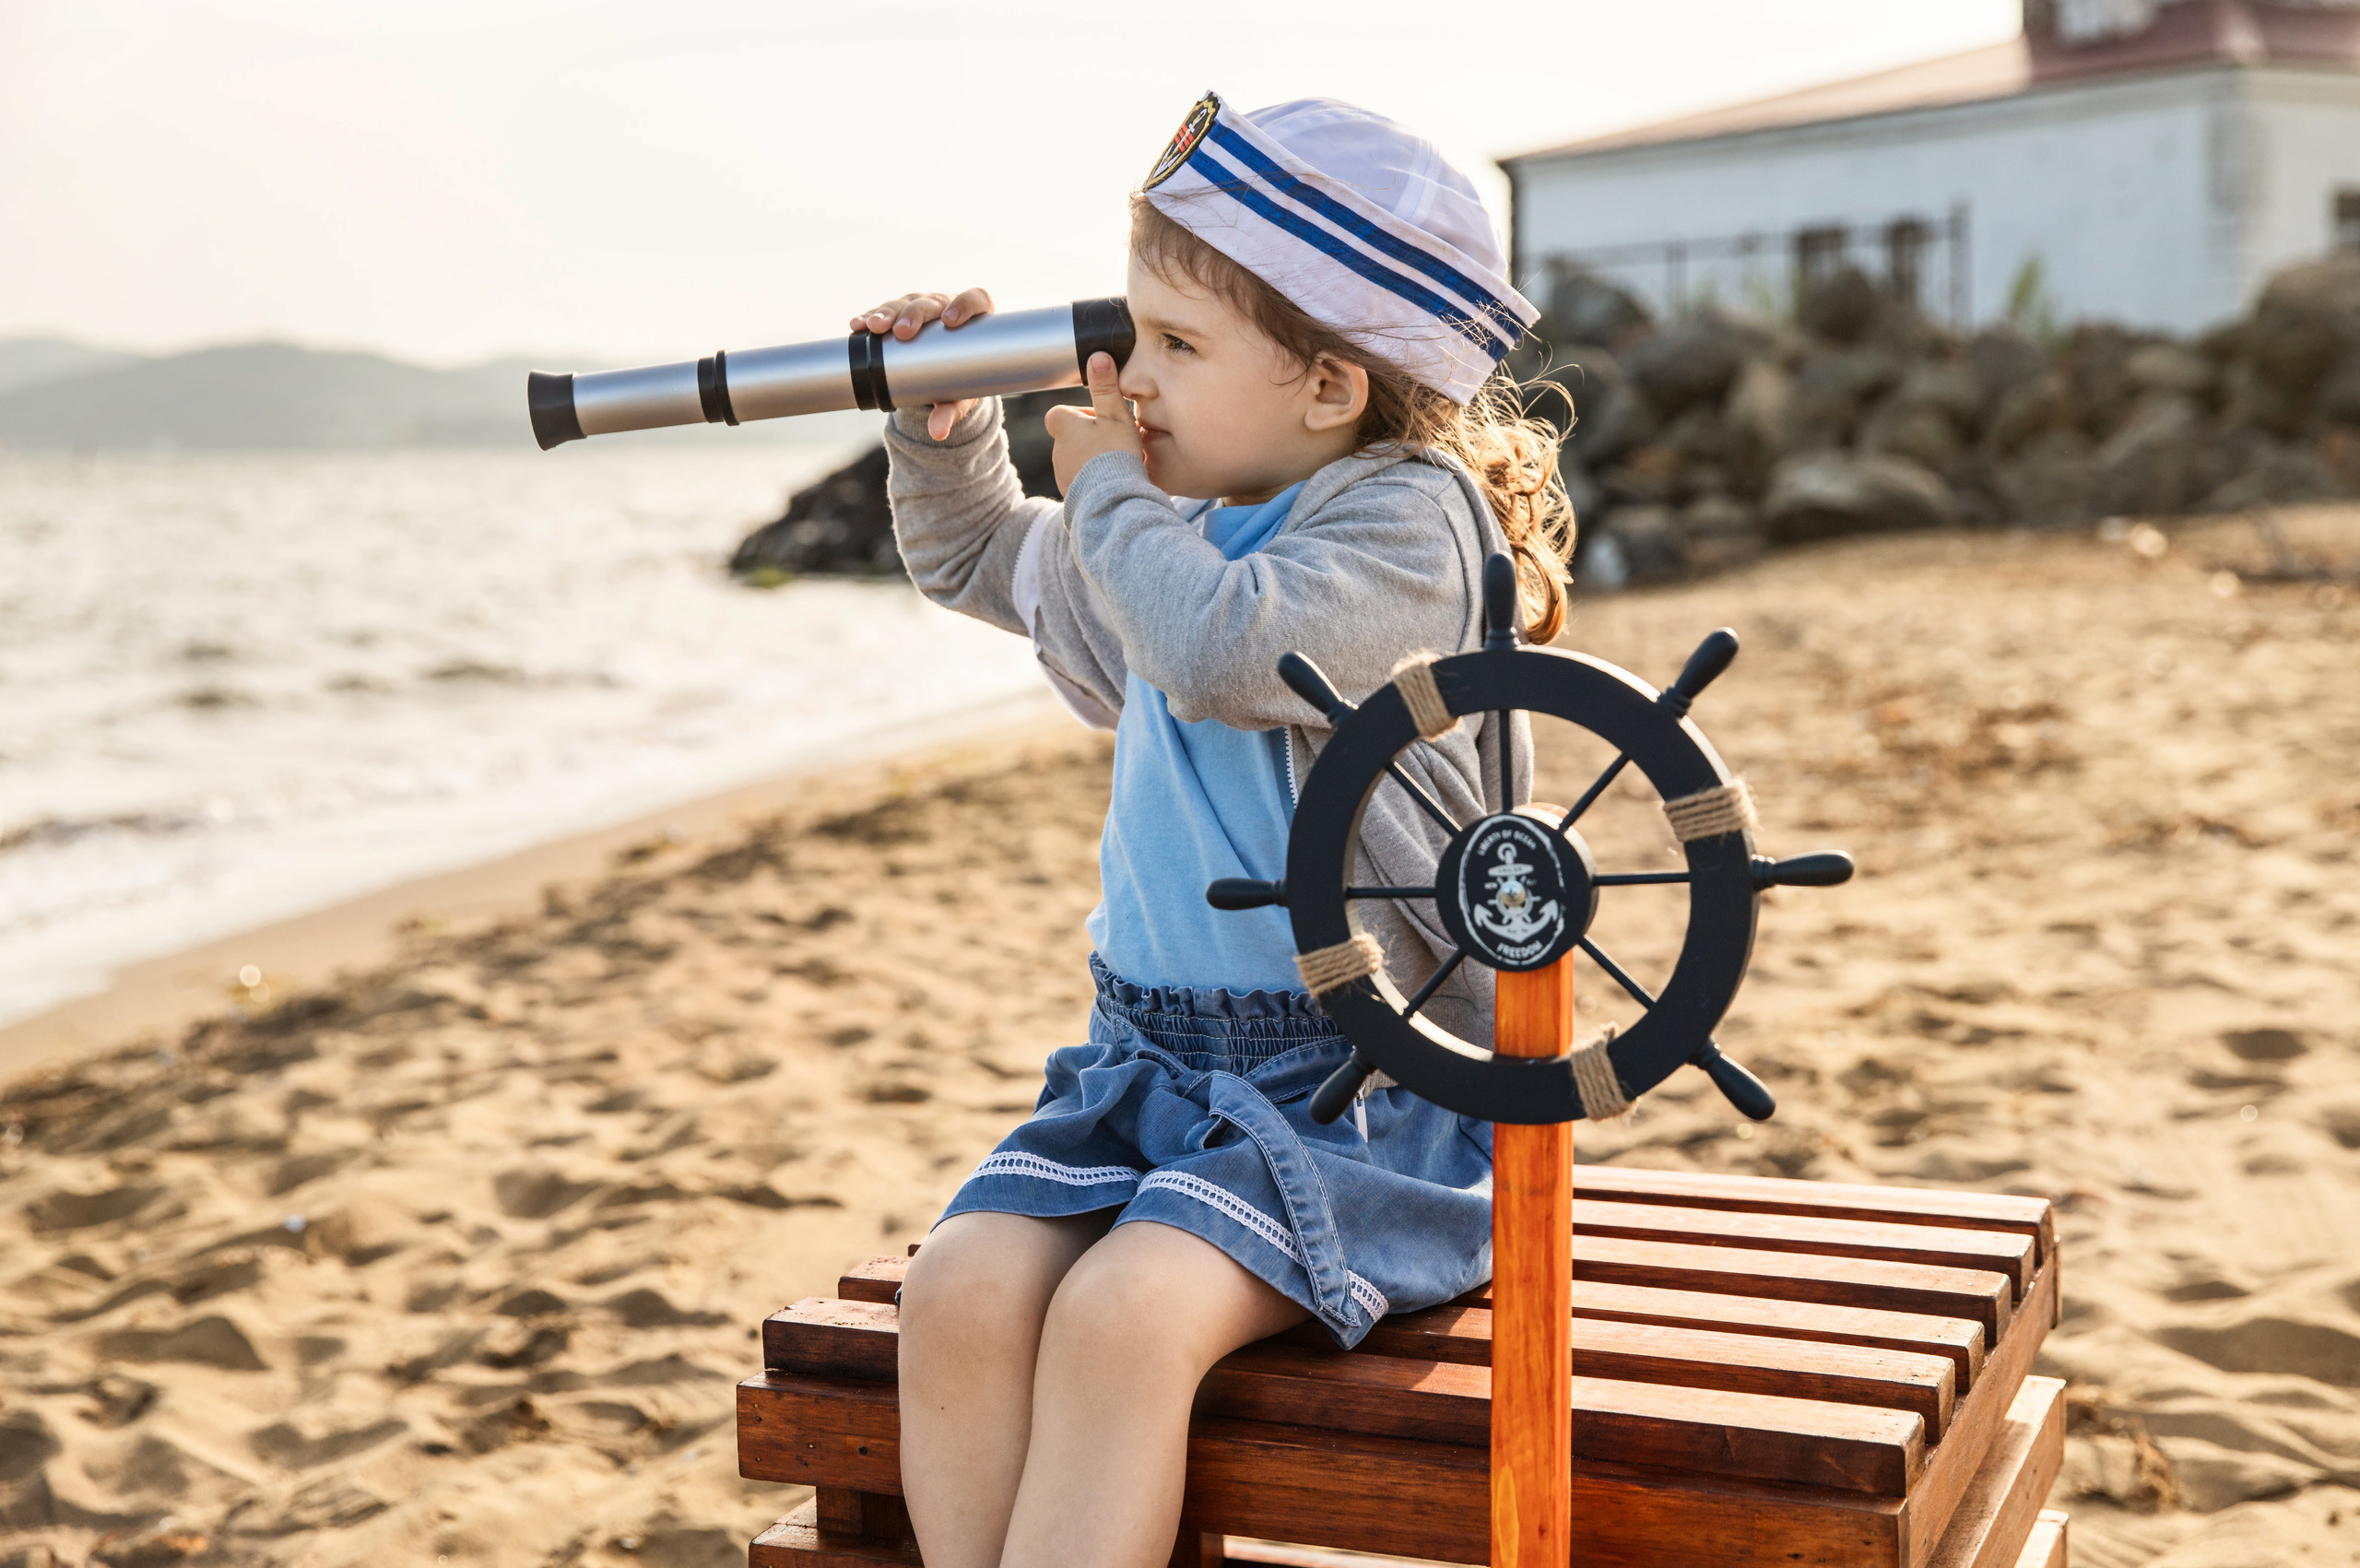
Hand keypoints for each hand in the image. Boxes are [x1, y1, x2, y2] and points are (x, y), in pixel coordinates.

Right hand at [849, 287, 993, 440]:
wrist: (943, 375)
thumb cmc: (961, 380)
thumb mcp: (959, 397)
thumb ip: (951, 412)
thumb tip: (938, 433)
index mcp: (973, 318)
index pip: (974, 300)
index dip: (964, 305)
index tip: (949, 321)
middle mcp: (946, 307)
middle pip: (931, 303)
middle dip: (913, 315)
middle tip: (901, 332)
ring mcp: (921, 308)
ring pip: (904, 304)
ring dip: (887, 313)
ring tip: (872, 327)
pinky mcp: (899, 313)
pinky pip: (883, 312)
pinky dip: (869, 318)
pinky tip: (857, 325)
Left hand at [1043, 353, 1143, 495]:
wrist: (1112, 502)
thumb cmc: (1114, 455)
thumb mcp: (1114, 416)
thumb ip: (1106, 388)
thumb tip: (1097, 356)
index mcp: (1063, 427)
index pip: (1061, 413)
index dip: (1081, 414)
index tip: (1101, 420)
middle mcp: (1057, 452)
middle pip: (1071, 437)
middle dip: (1091, 438)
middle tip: (1115, 444)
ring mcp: (1062, 476)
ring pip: (1077, 460)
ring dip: (1093, 459)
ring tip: (1117, 464)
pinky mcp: (1071, 496)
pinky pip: (1082, 482)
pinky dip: (1095, 480)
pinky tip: (1113, 482)